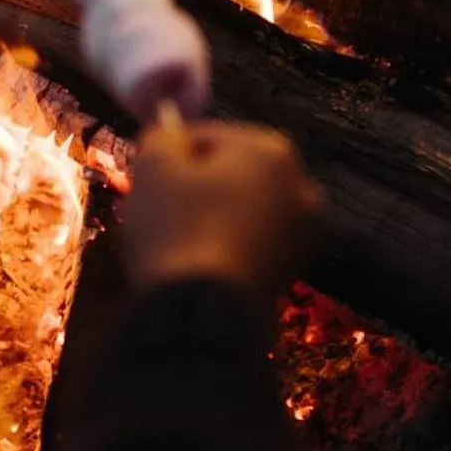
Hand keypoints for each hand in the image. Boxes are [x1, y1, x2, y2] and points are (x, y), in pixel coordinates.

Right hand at [122, 118, 320, 303]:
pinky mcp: (293, 270)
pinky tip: (197, 264)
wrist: (201, 314)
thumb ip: (161, 137)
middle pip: (230, 173)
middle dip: (194, 187)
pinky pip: (250, 243)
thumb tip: (169, 137)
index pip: (207, 136)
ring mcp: (303, 232)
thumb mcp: (153, 167)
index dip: (170, 155)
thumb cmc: (176, 228)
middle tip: (156, 209)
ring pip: (241, 210)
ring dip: (211, 217)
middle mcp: (301, 185)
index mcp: (272, 150)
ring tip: (173, 240)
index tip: (146, 178)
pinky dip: (226, 247)